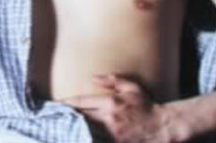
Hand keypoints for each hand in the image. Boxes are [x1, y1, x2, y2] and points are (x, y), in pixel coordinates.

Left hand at [59, 75, 173, 142]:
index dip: (65, 103)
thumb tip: (93, 78)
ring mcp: (112, 134)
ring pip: (85, 131)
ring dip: (73, 129)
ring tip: (60, 129)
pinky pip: (96, 140)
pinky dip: (87, 137)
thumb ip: (112, 81)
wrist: (163, 126)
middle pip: (80, 117)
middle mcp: (108, 118)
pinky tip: (77, 136)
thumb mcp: (131, 87)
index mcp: (110, 102)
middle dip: (65, 117)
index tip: (53, 104)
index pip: (81, 102)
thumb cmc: (146, 105)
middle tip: (51, 117)